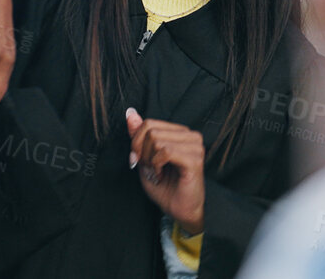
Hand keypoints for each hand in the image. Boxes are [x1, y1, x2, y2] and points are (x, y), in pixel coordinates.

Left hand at [127, 108, 205, 233]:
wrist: (179, 211)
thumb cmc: (165, 187)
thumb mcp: (145, 158)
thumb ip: (139, 136)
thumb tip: (130, 114)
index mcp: (179, 132)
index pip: (149, 123)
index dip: (136, 142)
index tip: (136, 159)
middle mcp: (189, 135)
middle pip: (151, 130)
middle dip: (142, 152)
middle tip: (149, 168)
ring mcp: (194, 146)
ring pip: (157, 140)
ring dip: (150, 160)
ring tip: (157, 172)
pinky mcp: (194, 159)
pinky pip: (165, 151)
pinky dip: (157, 165)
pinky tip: (161, 174)